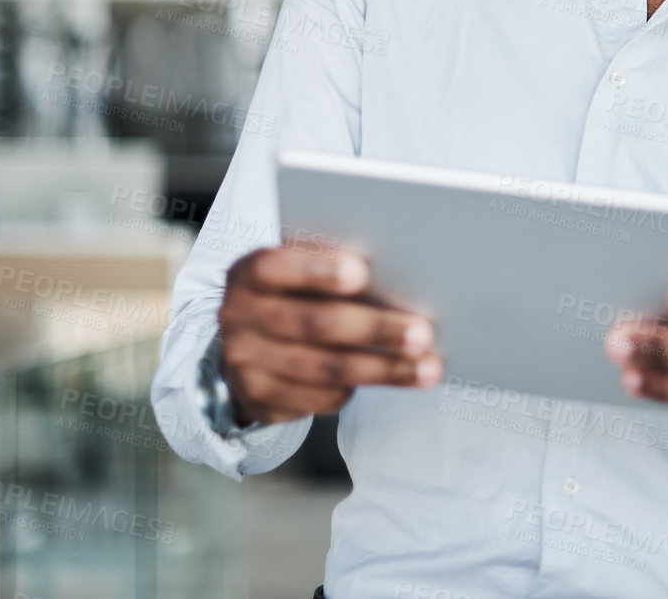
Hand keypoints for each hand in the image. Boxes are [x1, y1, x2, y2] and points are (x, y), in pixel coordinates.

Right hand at [219, 246, 441, 425]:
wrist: (245, 345)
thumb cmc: (291, 296)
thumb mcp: (296, 271)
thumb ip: (330, 268)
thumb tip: (400, 272)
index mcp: (249, 274)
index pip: (277, 268)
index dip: (319, 271)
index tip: (362, 272)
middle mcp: (239, 318)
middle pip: (314, 324)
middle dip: (375, 329)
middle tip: (422, 333)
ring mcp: (246, 364)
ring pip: (326, 369)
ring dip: (384, 370)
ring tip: (427, 367)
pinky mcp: (261, 400)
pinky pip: (321, 398)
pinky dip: (359, 389)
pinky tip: (391, 379)